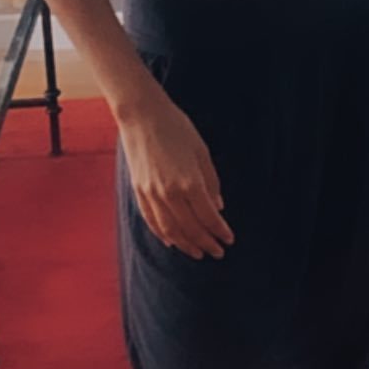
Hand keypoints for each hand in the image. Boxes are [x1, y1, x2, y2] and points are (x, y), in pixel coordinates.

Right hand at [118, 77, 235, 261]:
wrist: (142, 115)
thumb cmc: (176, 129)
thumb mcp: (201, 152)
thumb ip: (211, 182)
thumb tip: (218, 208)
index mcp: (190, 182)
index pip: (208, 217)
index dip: (220, 231)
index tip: (229, 240)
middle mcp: (170, 193)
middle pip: (191, 228)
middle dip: (206, 243)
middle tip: (218, 252)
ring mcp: (151, 194)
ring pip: (170, 230)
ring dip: (186, 245)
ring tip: (198, 252)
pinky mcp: (139, 192)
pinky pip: (152, 220)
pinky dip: (163, 234)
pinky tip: (172, 241)